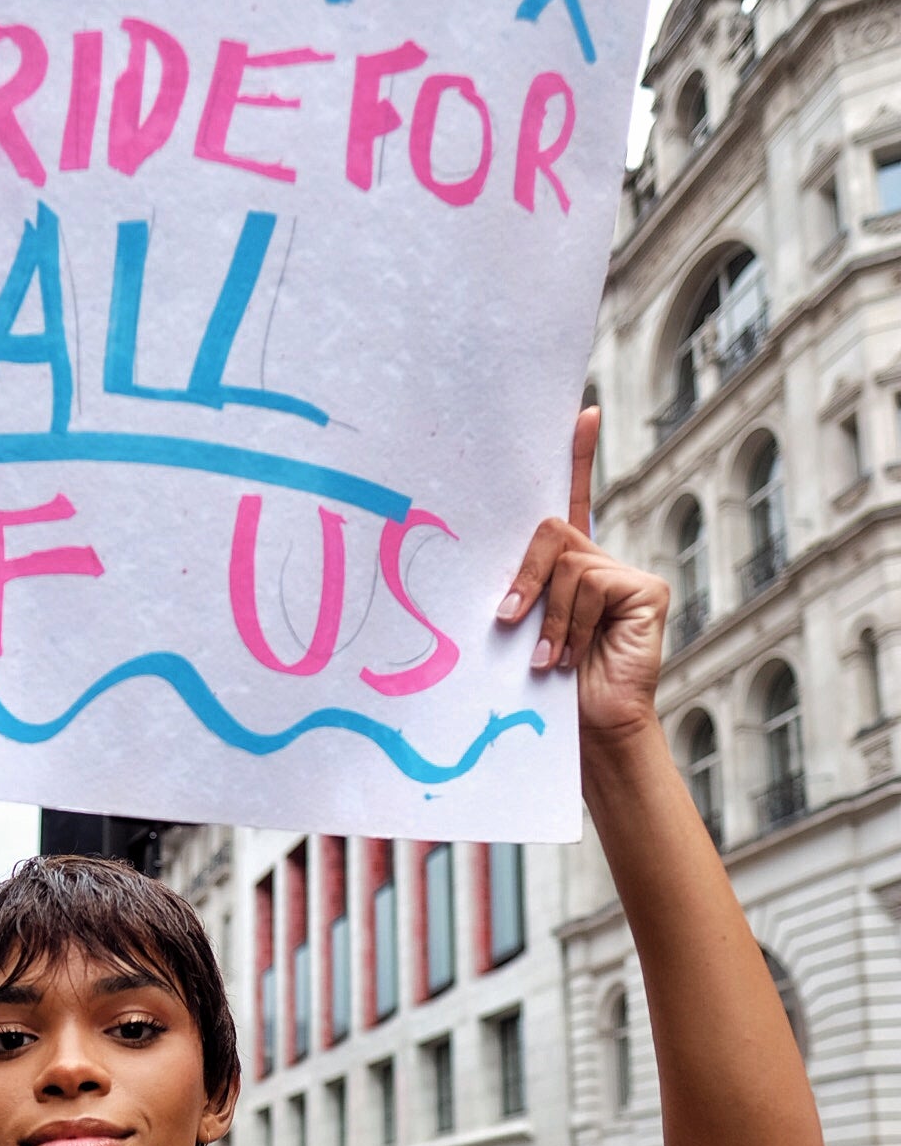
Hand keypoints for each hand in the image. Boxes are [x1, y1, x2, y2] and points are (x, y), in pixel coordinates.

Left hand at [496, 408, 669, 745]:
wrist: (588, 732)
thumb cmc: (547, 691)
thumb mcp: (524, 630)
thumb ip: (523, 590)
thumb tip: (498, 578)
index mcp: (571, 568)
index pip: (573, 501)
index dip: (579, 457)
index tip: (582, 412)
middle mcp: (601, 563)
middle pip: (551, 531)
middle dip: (524, 576)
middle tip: (505, 618)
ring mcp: (627, 575)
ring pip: (568, 563)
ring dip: (548, 617)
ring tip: (547, 658)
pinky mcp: (647, 590)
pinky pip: (591, 583)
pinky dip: (572, 621)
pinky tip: (573, 654)